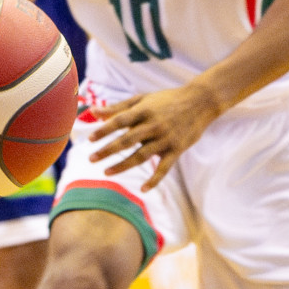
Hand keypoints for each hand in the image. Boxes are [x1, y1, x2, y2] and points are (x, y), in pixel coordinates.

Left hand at [88, 81, 221, 190]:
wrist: (200, 102)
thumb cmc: (166, 99)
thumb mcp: (141, 99)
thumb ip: (117, 107)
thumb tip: (93, 112)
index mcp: (143, 111)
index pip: (119, 121)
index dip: (104, 130)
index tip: (89, 139)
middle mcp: (153, 125)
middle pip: (127, 140)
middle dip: (108, 150)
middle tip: (91, 158)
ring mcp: (166, 139)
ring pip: (141, 156)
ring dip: (123, 165)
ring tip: (106, 171)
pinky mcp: (177, 150)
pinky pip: (164, 168)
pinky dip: (154, 180)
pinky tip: (143, 190)